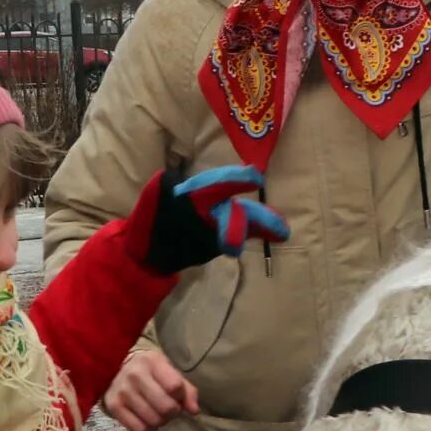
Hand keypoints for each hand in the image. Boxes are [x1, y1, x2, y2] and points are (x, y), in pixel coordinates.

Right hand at [104, 350, 198, 430]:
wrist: (117, 368)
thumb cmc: (151, 372)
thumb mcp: (170, 372)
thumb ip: (187, 390)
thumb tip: (194, 411)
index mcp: (152, 362)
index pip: (175, 387)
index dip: (181, 396)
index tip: (178, 396)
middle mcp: (134, 375)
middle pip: (165, 406)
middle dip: (173, 412)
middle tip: (170, 409)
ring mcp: (122, 391)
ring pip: (153, 420)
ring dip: (161, 421)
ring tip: (158, 414)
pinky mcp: (113, 406)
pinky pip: (139, 429)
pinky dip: (149, 430)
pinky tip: (149, 422)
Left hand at [128, 165, 288, 274]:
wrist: (148, 252)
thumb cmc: (147, 225)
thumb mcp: (148, 208)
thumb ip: (158, 194)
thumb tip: (165, 178)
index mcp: (193, 193)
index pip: (215, 184)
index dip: (235, 180)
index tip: (254, 180)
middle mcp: (211, 204)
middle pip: (236, 206)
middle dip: (256, 216)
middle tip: (277, 228)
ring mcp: (220, 220)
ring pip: (245, 219)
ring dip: (264, 224)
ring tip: (282, 232)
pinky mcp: (223, 237)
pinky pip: (246, 233)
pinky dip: (261, 233)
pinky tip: (277, 236)